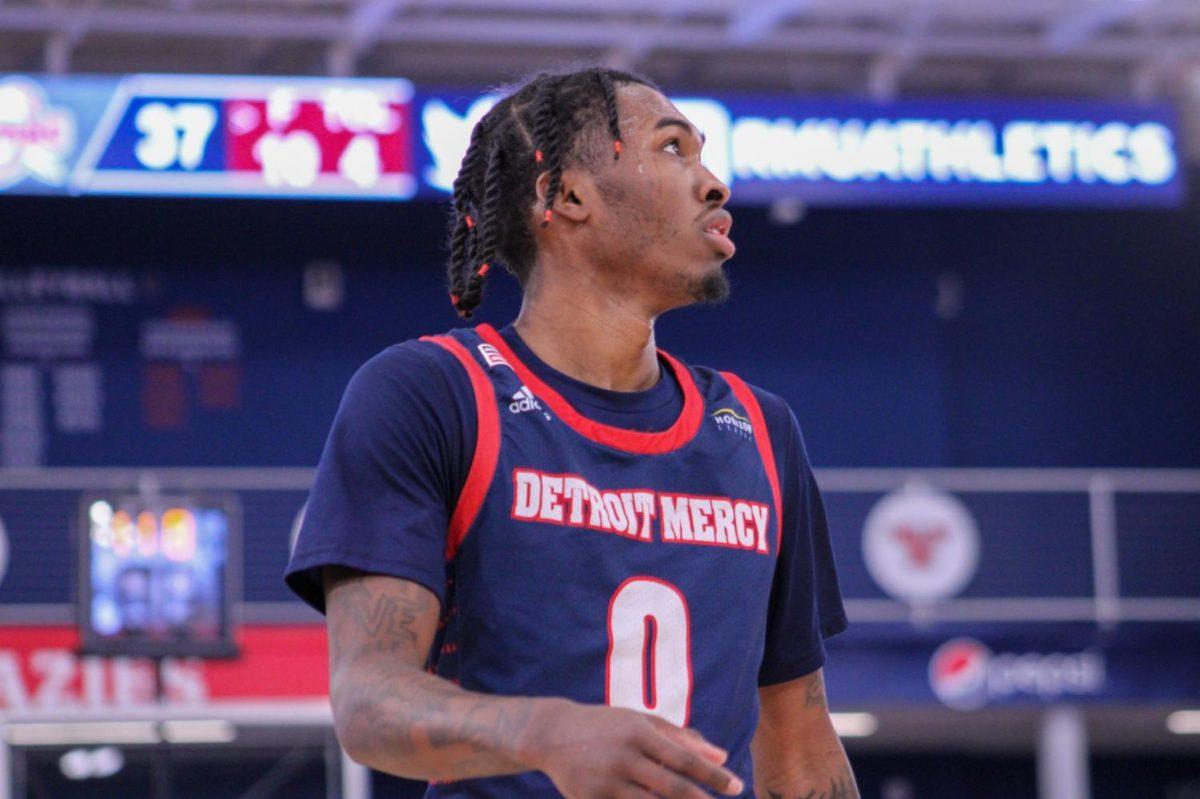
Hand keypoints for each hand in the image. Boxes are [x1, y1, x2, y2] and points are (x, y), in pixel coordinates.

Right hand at [520, 699, 744, 797]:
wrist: (551, 733)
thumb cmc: (607, 725)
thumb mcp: (641, 722)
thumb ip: (681, 737)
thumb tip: (721, 754)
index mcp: (639, 732)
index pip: (684, 758)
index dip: (712, 775)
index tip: (737, 787)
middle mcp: (624, 756)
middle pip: (672, 787)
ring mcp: (606, 782)